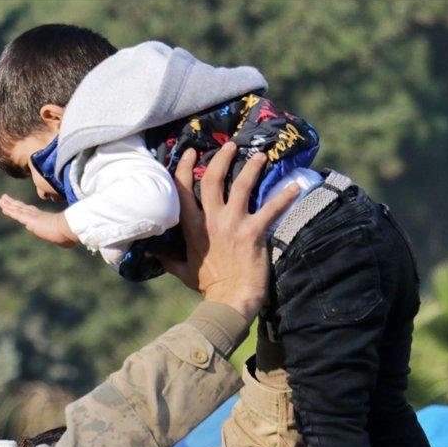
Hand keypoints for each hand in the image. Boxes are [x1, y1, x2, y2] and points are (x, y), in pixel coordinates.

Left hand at [0, 194, 78, 246]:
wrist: (69, 230)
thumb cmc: (70, 234)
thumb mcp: (66, 237)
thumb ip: (65, 239)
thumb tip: (70, 243)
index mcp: (46, 219)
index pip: (31, 212)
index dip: (23, 208)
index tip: (18, 205)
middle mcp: (38, 216)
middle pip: (23, 208)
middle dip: (14, 203)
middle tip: (5, 198)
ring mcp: (34, 217)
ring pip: (18, 209)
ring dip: (8, 205)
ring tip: (1, 199)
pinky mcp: (30, 220)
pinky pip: (17, 214)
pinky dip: (10, 210)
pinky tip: (3, 207)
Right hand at [164, 143, 300, 320]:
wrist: (228, 301)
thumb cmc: (208, 287)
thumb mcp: (182, 271)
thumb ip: (168, 259)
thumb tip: (152, 253)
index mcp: (192, 227)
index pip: (183, 190)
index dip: (185, 167)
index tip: (191, 152)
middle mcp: (211, 220)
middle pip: (213, 178)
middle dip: (222, 158)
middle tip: (231, 146)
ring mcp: (232, 224)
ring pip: (242, 185)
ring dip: (252, 168)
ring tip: (260, 156)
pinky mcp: (253, 231)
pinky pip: (271, 208)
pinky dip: (284, 196)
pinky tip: (295, 186)